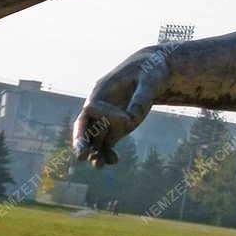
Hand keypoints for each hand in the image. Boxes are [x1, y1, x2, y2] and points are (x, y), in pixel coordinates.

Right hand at [72, 46, 168, 166]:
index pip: (92, 108)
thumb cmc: (149, 70)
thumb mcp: (150, 79)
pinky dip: (108, 153)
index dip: (105, 116)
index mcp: (101, 90)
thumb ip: (141, 97)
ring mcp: (107, 119)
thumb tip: (130, 119)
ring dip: (95, 152)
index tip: (128, 119)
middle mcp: (100, 107)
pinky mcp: (117, 128)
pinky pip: (107, 144)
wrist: (155, 71)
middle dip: (81, 141)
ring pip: (94, 139)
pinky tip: (113, 161)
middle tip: (81, 155)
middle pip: (83, 126)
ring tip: (98, 165)